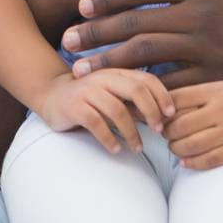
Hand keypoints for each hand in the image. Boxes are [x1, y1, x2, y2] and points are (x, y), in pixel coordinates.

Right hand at [35, 68, 175, 153]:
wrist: (51, 95)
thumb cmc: (89, 98)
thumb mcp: (113, 94)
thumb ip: (134, 101)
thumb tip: (164, 117)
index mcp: (116, 72)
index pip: (146, 79)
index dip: (162, 95)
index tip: (171, 115)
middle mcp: (103, 77)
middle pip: (135, 90)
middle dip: (151, 111)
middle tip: (159, 131)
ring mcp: (87, 91)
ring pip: (117, 110)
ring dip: (131, 132)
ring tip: (137, 148)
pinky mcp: (73, 106)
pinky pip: (96, 123)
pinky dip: (109, 139)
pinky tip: (115, 149)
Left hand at [64, 0, 222, 86]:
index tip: (82, 4)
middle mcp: (199, 13)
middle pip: (133, 23)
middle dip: (95, 33)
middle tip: (66, 40)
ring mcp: (208, 47)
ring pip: (145, 57)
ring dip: (108, 65)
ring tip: (82, 72)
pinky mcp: (218, 75)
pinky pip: (173, 85)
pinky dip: (145, 90)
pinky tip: (122, 94)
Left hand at [163, 77, 222, 169]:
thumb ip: (200, 94)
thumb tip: (168, 105)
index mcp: (216, 90)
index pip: (175, 100)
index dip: (160, 110)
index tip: (156, 116)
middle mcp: (222, 109)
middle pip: (178, 125)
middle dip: (165, 133)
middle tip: (164, 134)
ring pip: (191, 145)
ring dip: (175, 149)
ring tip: (174, 147)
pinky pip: (210, 160)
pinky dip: (193, 163)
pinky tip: (185, 162)